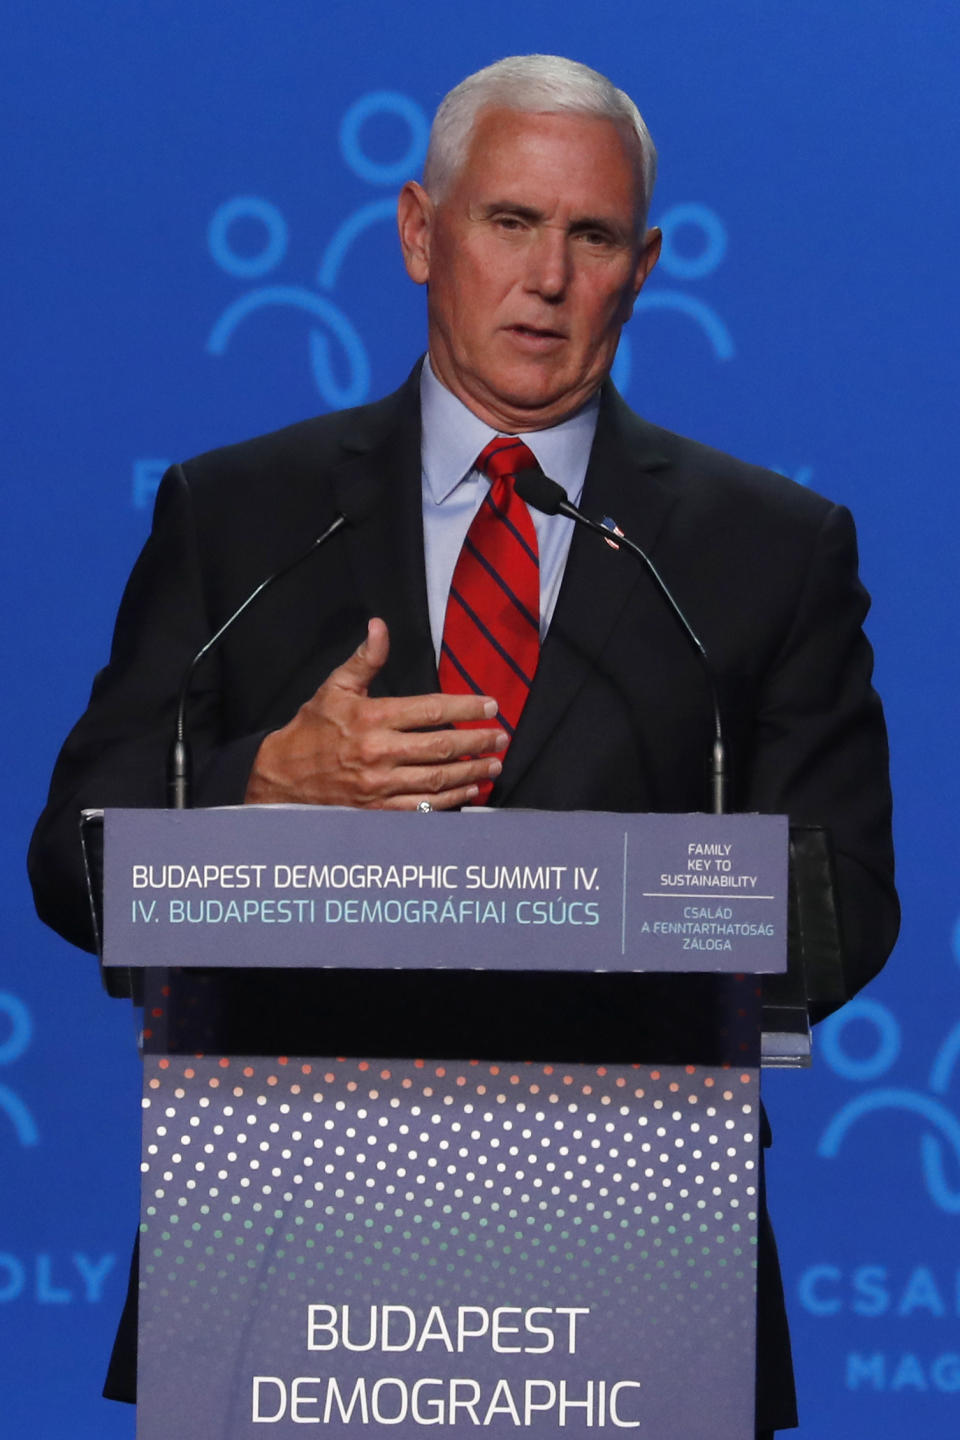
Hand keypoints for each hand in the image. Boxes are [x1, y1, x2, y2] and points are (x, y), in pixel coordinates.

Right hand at [244, 617, 507, 808]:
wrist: (282, 778)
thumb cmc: (312, 728)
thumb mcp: (335, 687)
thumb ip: (365, 660)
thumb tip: (380, 626)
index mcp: (372, 718)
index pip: (430, 710)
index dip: (465, 708)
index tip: (491, 706)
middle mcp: (379, 752)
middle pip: (440, 748)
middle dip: (477, 742)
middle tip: (501, 737)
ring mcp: (380, 785)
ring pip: (437, 780)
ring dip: (471, 772)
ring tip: (494, 764)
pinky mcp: (378, 810)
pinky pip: (423, 807)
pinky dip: (451, 800)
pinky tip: (470, 791)